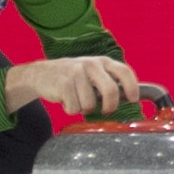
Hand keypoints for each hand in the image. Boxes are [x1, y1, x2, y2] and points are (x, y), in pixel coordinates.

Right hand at [4, 55, 145, 117]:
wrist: (41, 74)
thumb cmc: (73, 77)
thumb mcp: (93, 73)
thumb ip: (110, 81)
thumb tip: (132, 98)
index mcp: (102, 61)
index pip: (124, 72)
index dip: (132, 87)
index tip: (133, 99)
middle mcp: (91, 64)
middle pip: (111, 91)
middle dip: (110, 106)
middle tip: (105, 111)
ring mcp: (76, 73)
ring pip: (90, 104)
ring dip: (83, 108)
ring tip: (76, 99)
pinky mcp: (63, 84)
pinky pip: (74, 108)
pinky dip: (70, 109)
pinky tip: (66, 100)